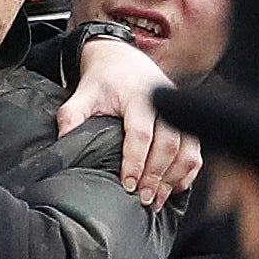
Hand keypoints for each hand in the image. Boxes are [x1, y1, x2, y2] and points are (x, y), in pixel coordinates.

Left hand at [56, 36, 200, 209]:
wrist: (122, 58)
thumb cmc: (104, 79)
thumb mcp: (83, 93)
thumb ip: (71, 117)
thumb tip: (63, 144)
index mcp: (139, 95)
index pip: (141, 133)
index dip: (136, 162)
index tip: (128, 184)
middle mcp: (164, 102)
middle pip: (169, 144)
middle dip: (157, 175)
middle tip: (143, 198)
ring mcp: (178, 112)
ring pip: (187, 149)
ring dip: (174, 178)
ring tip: (156, 199)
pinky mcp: (185, 121)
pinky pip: (195, 151)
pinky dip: (187, 172)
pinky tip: (171, 188)